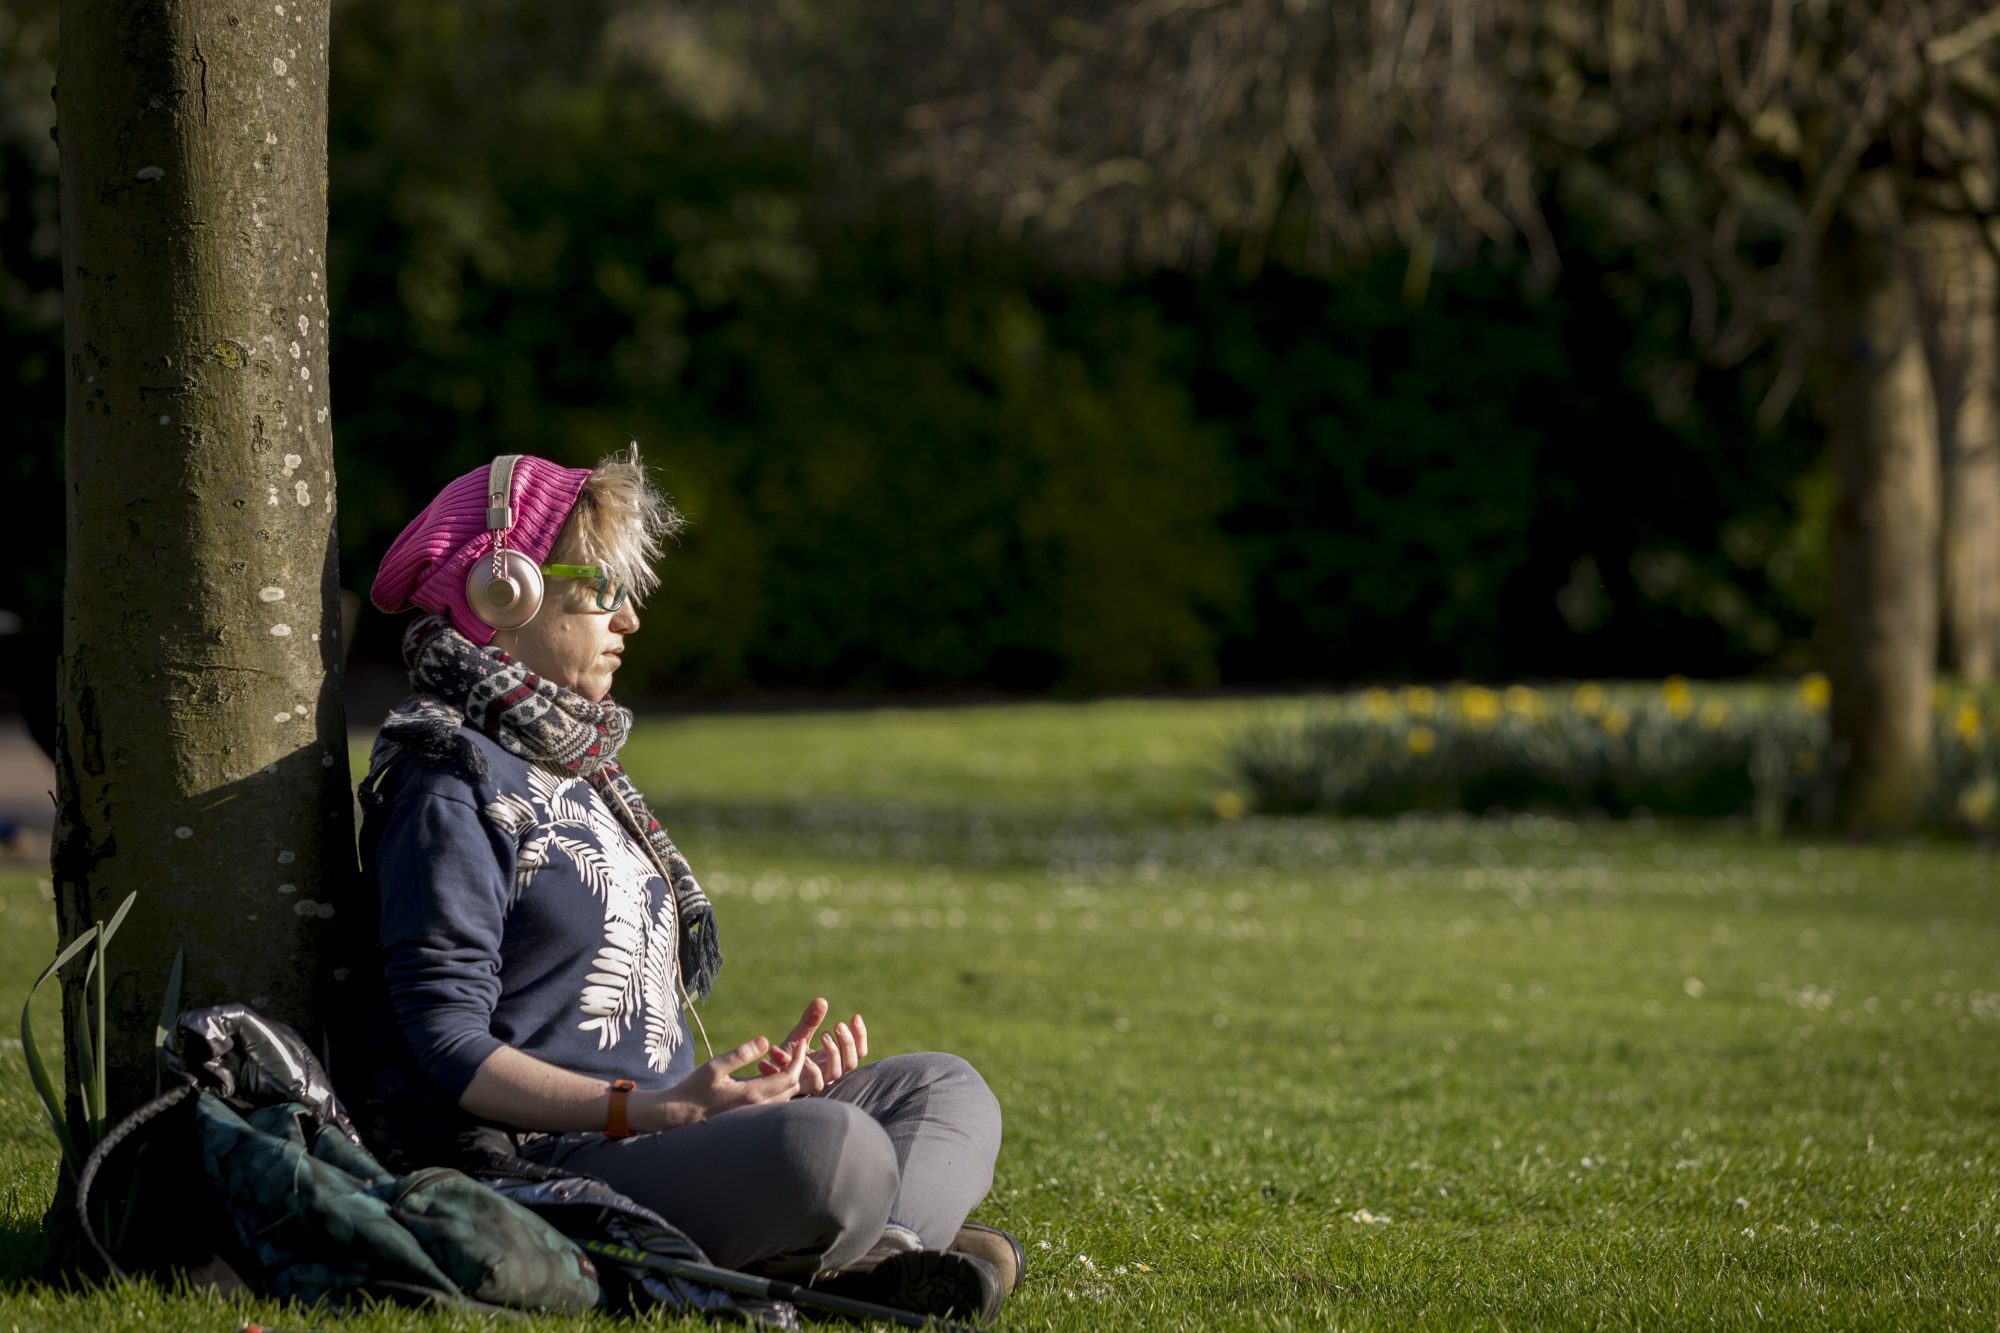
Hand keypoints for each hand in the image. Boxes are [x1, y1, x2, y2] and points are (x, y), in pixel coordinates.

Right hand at [635, 1034, 805, 1130]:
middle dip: (799, 1068)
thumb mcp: (715, 1066)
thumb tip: (765, 1040)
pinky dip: (780, 1088)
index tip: (802, 1044)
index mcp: (752, 1095)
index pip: (790, 1078)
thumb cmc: (693, 1089)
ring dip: (790, 1079)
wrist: (677, 1115)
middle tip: (798, 1049)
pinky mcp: (749, 1118)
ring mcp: (754, 1116)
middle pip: (793, 1089)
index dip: (800, 1060)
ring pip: (785, 1098)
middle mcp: (758, 1109)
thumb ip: (741, 1054)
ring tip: (785, 1059)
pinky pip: (774, 1104)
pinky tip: (770, 1074)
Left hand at [758, 997, 867, 1092]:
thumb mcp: (799, 1035)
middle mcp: (829, 1071)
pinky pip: (817, 1084)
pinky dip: (814, 1070)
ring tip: (823, 1034)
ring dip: (833, 1052)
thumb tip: (822, 1001)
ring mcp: (818, 1080)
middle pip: (852, 1062)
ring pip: (837, 1072)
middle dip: (848, 1042)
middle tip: (837, 1024)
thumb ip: (810, 1021)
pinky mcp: (804, 1088)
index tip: (855, 1016)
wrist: (765, 1073)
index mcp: (833, 1059)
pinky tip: (807, 1057)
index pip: (857, 1051)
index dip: (860, 1036)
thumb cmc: (786, 1056)